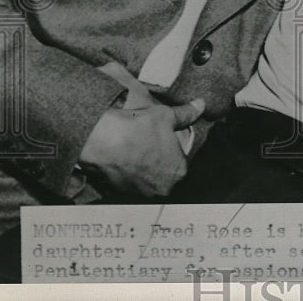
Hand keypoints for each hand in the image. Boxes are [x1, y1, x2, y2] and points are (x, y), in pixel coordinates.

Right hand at [79, 97, 204, 196]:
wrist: (101, 139)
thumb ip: (187, 113)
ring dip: (140, 174)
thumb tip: (201, 105)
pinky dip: (124, 179)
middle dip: (157, 165)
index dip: (170, 151)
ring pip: (144, 184)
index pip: (180, 164)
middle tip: (145, 149)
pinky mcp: (118, 197)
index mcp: (178, 172)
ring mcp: (139, 197)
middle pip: (163, 176)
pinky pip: (125, 189)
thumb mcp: (166, 115)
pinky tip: (119, 163)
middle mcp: (162, 190)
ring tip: (131, 156)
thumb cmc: (137, 128)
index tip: (160, 143)